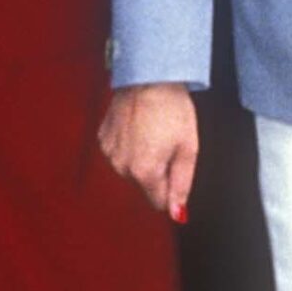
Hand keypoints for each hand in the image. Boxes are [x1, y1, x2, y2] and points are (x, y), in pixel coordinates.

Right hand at [98, 81, 197, 221]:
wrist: (148, 77)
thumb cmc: (171, 108)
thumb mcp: (188, 148)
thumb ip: (182, 185)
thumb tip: (178, 213)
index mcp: (145, 172)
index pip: (158, 202)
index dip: (171, 189)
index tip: (176, 168)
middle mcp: (122, 166)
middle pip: (145, 185)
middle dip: (158, 172)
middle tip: (167, 144)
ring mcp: (110, 152)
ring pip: (130, 170)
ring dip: (142, 159)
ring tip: (153, 132)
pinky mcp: (103, 139)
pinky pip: (119, 154)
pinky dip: (129, 146)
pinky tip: (139, 128)